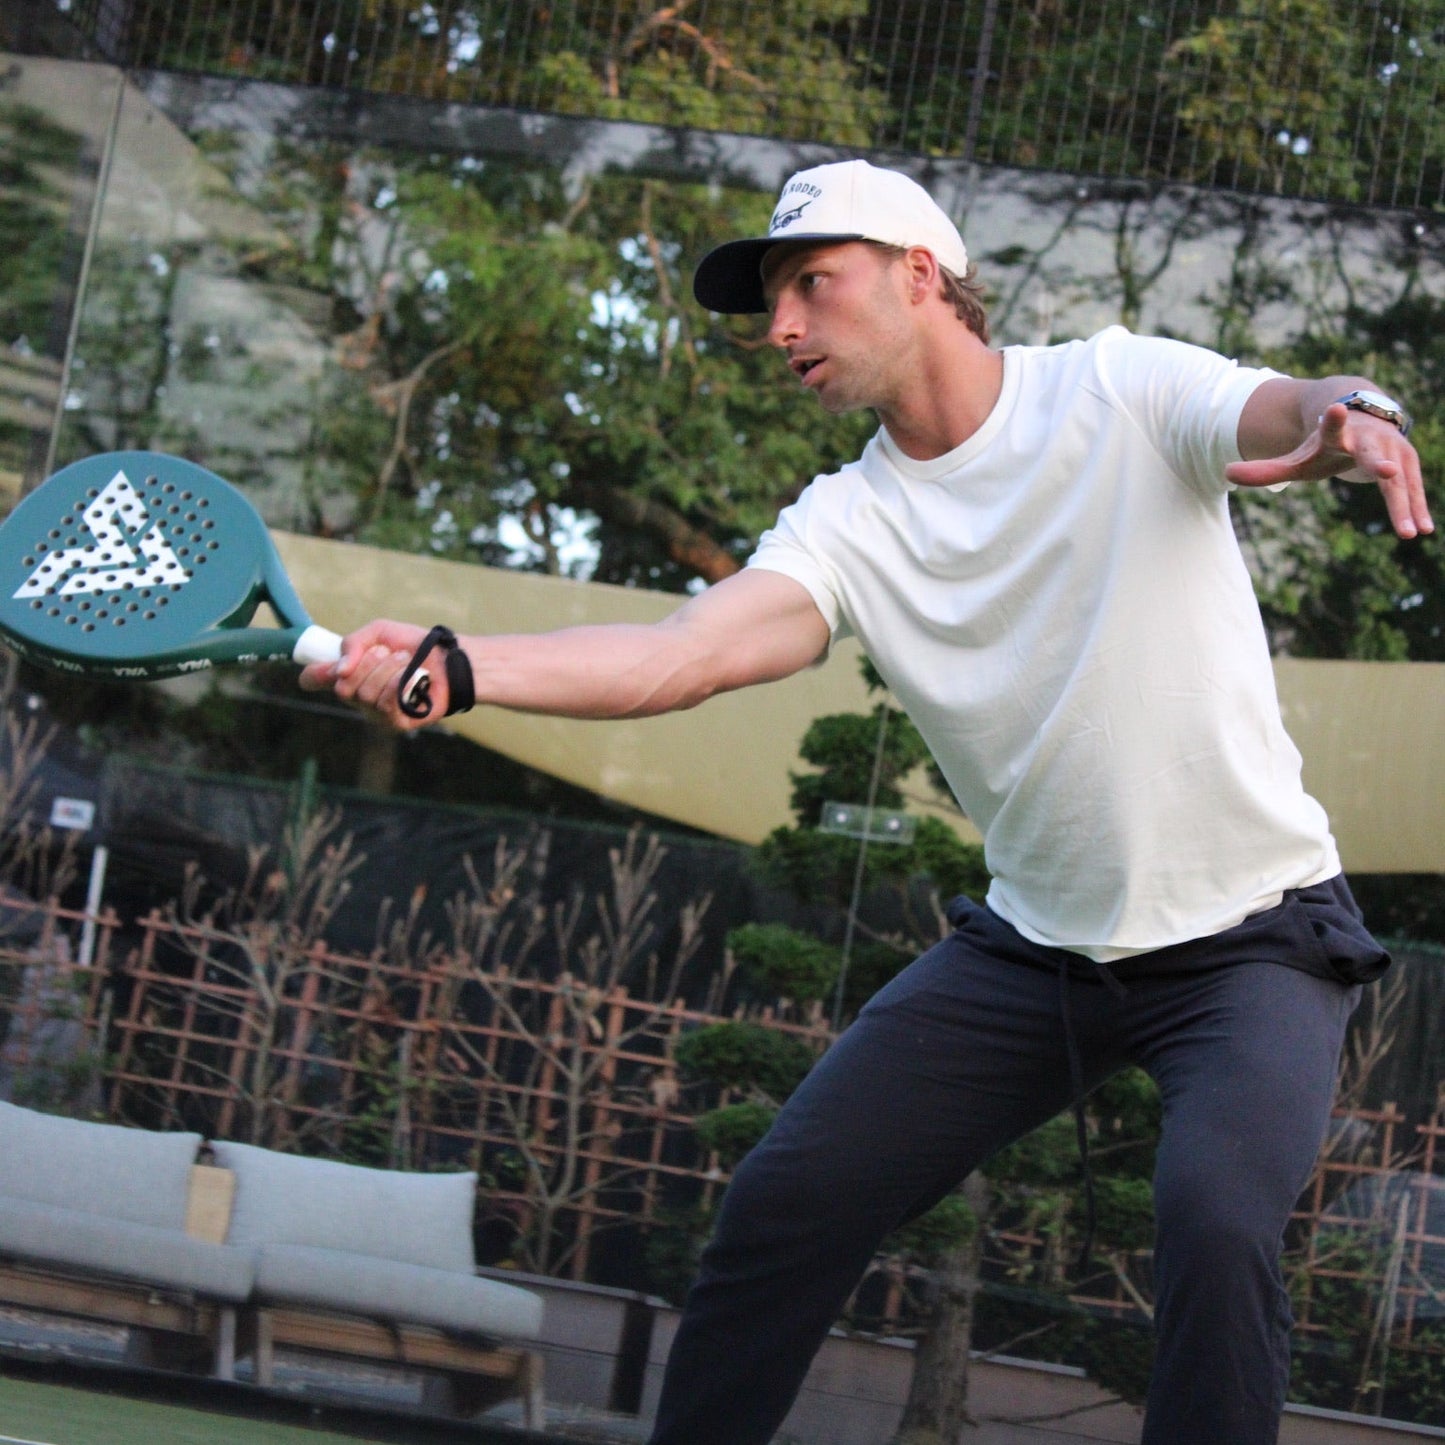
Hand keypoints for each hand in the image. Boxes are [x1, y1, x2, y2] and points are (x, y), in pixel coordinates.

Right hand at [298, 618, 449, 728]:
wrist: (448, 659)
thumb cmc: (414, 646)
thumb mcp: (380, 632)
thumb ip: (354, 643)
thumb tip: (339, 669)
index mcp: (349, 673)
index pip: (314, 680)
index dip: (313, 675)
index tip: (324, 668)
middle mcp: (358, 696)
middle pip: (342, 687)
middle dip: (366, 664)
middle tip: (386, 653)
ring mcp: (375, 712)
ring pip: (364, 695)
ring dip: (388, 670)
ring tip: (407, 662)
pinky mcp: (395, 722)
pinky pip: (385, 704)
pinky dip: (401, 684)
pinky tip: (415, 679)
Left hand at [1225, 403, 1432, 539]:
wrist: (1363, 419)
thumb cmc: (1324, 446)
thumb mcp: (1296, 459)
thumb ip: (1265, 470)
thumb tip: (1225, 473)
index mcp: (1338, 434)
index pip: (1332, 427)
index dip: (1333, 419)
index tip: (1333, 409)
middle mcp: (1369, 439)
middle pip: (1374, 452)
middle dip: (1382, 461)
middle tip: (1389, 470)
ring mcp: (1393, 450)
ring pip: (1398, 481)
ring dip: (1404, 505)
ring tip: (1409, 532)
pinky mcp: (1407, 464)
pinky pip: (1412, 491)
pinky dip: (1416, 509)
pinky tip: (1421, 531)